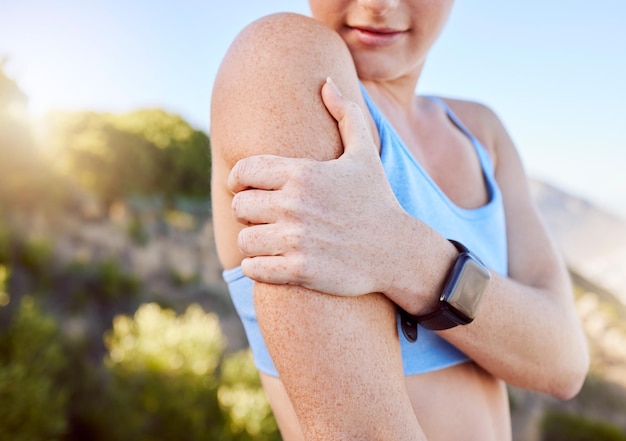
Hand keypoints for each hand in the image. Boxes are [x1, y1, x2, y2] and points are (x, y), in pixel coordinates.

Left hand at [228, 78, 405, 295]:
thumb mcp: (365, 154)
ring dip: (253, 242)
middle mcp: (295, 204)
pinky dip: (257, 267)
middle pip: (240, 206)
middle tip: (263, 218)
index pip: (244, 171)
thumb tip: (326, 83)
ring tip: (269, 241)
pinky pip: (252, 268)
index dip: (238, 180)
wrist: (396, 250)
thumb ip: (346, 114)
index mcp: (302, 173)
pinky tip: (272, 262)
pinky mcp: (299, 270)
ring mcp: (296, 239)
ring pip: (244, 240)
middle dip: (248, 212)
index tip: (244, 188)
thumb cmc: (377, 200)